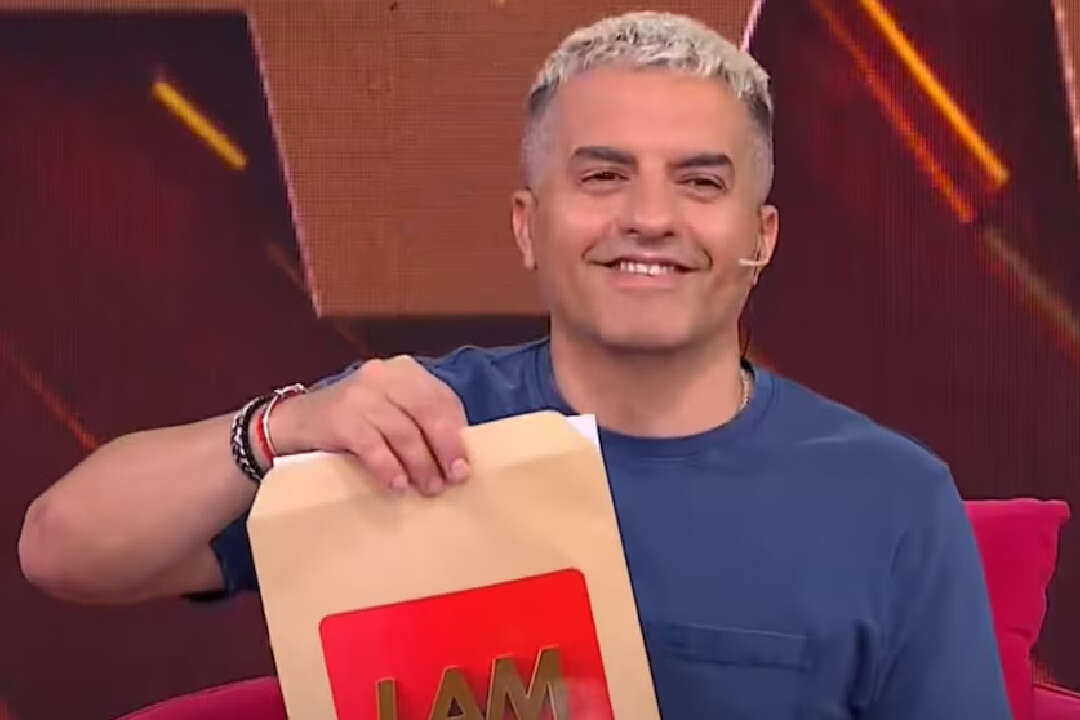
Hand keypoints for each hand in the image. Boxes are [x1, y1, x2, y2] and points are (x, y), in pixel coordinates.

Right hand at [269, 356, 468, 495]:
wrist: (296, 424)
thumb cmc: (356, 423)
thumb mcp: (391, 413)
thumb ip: (421, 424)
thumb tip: (458, 459)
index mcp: (405, 372)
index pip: (442, 399)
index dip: (457, 434)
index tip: (465, 465)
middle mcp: (384, 374)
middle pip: (427, 410)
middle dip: (445, 448)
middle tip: (453, 479)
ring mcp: (360, 393)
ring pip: (403, 430)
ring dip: (420, 464)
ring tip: (428, 488)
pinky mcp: (339, 416)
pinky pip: (372, 445)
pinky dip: (388, 467)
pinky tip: (397, 486)